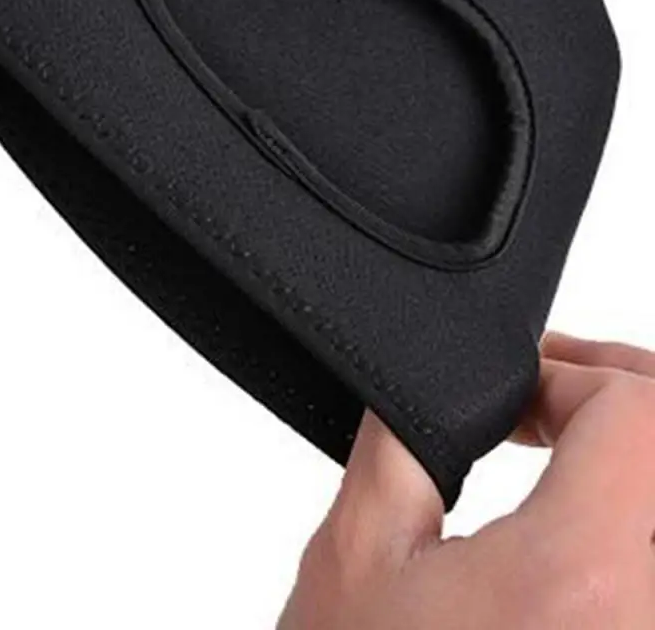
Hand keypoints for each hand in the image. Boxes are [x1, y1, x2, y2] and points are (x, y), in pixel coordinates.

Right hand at [279, 334, 654, 629]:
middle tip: (563, 391)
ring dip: (640, 454)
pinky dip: (641, 518)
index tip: (516, 402)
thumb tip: (427, 386)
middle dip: (628, 394)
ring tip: (579, 441)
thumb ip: (398, 444)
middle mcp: (650, 622)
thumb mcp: (356, 560)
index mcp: (578, 582)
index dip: (573, 376)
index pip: (639, 414)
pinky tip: (589, 511)